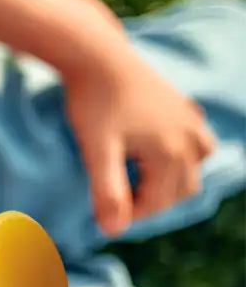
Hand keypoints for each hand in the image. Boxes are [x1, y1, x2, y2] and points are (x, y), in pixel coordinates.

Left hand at [62, 42, 215, 237]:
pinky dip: (178, 157)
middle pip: (179, 189)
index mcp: (172, 151)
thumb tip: (113, 231)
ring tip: (133, 179)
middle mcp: (191, 137)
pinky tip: (151, 152)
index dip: (128, 214)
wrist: (96, 54)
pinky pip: (194, 143)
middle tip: (115, 198)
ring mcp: (191, 121)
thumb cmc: (92, 100)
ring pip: (192, 168)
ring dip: (168, 181)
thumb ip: (107, 191)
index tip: (101, 212)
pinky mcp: (184, 107)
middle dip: (150, 201)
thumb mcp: (96, 149)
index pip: (157, 202)